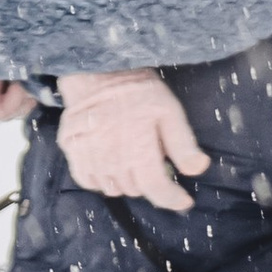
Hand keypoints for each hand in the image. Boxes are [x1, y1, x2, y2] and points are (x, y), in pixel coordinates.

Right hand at [57, 70, 210, 211]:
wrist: (97, 71)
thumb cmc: (137, 91)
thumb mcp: (169, 111)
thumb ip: (183, 144)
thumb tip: (199, 169)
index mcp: (139, 149)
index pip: (156, 188)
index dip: (172, 198)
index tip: (184, 200)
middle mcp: (112, 158)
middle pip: (135, 190)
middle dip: (149, 182)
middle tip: (153, 162)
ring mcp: (89, 156)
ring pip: (113, 188)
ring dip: (126, 181)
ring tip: (132, 160)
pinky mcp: (71, 151)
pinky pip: (88, 181)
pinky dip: (101, 178)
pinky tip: (110, 161)